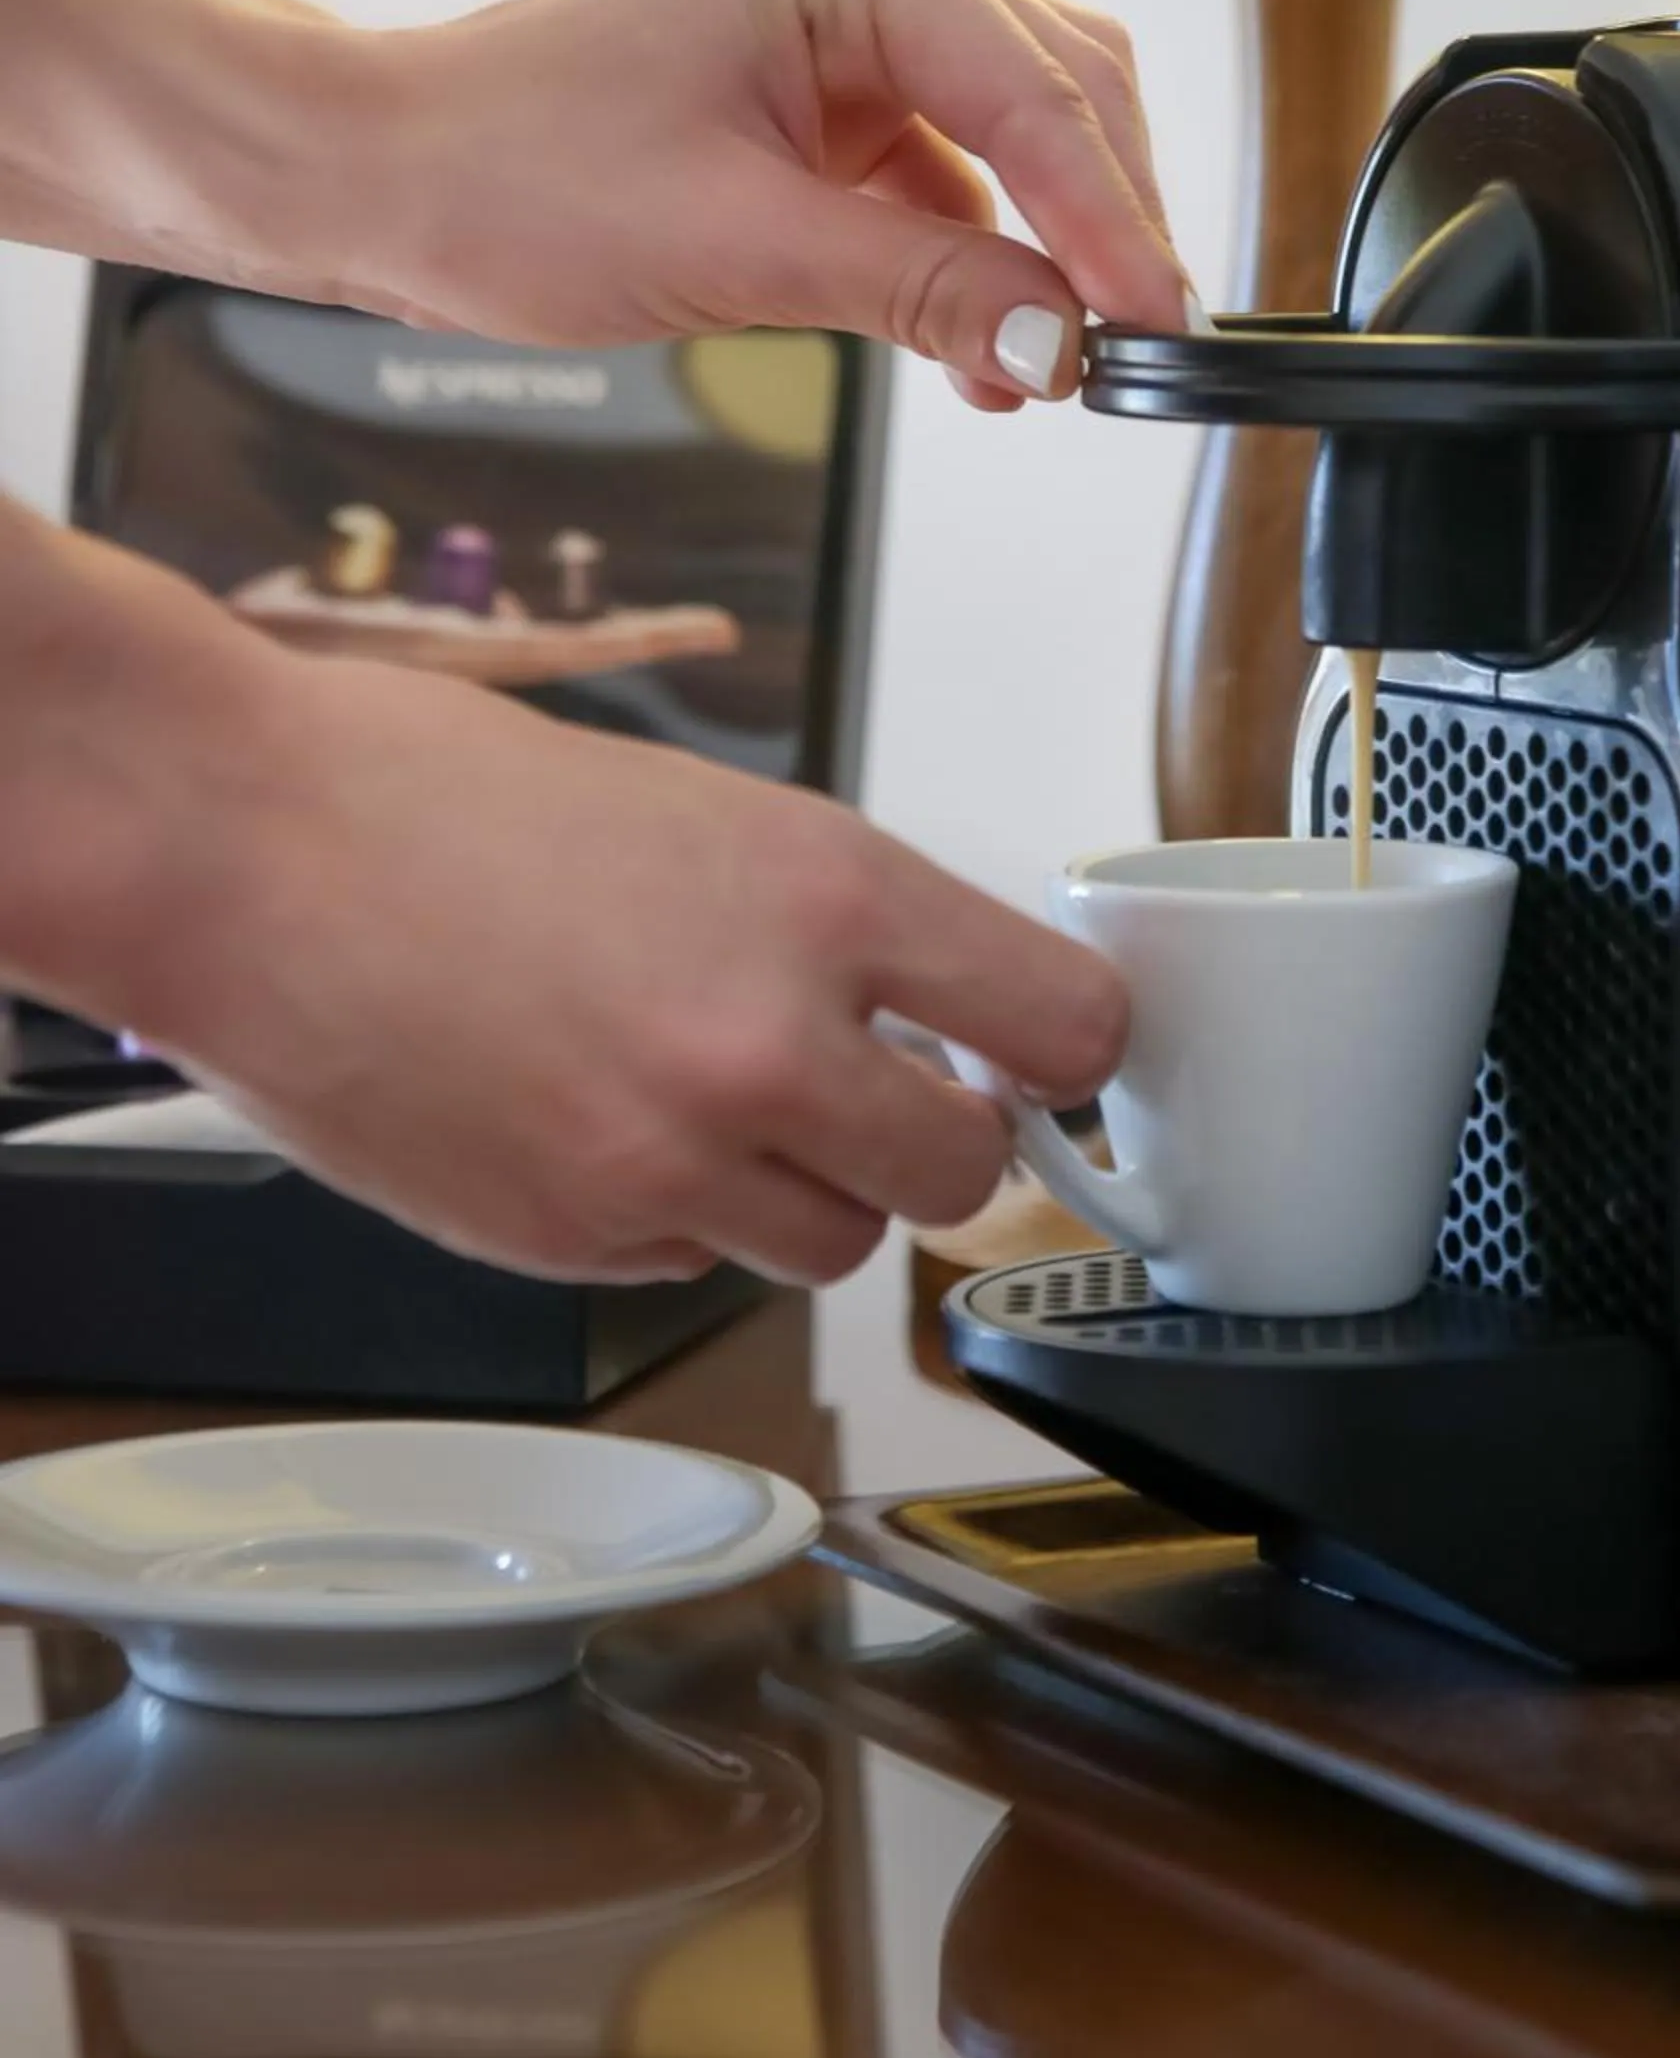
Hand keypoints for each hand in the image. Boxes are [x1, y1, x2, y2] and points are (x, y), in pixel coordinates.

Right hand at [110, 640, 1124, 1284]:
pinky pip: (692, 1264)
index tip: (1044, 1060)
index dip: (1066, 1054)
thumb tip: (921, 1003)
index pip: (1066, 1024)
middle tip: (867, 1089)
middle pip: (961, 1174)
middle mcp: (771, 1045)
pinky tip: (587, 1122)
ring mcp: (668, 1162)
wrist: (236, 848)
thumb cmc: (429, 793)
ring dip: (801, 1192)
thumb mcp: (699, 811)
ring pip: (833, 1246)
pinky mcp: (570, 1242)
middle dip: (924, 1139)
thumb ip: (827, 922)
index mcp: (827, 895)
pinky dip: (671, 1217)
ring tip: (695, 1096)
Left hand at [338, 0, 1188, 407]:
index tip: (1159, 326)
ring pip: (1022, 140)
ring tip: (1055, 368)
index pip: (1036, 91)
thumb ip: (921, 291)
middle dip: (1101, 224)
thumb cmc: (515, 176)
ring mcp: (856, 33)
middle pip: (1062, 91)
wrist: (389, 181)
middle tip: (1134, 352)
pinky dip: (980, 266)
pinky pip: (953, 186)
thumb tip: (1063, 343)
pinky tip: (988, 354)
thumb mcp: (739, 248)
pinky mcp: (833, 107)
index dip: (1111, 220)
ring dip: (1047, 252)